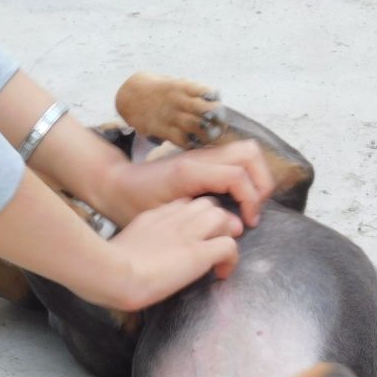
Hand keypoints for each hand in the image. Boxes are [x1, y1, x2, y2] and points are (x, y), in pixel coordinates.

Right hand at [98, 197, 242, 310]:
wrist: (111, 274)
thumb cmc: (107, 269)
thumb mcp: (120, 248)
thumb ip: (136, 246)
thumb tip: (136, 261)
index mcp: (153, 217)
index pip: (183, 204)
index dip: (194, 217)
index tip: (193, 235)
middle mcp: (173, 219)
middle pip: (207, 204)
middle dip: (216, 221)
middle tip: (213, 243)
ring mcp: (188, 234)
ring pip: (222, 217)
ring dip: (226, 235)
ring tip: (220, 257)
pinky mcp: (198, 252)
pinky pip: (230, 246)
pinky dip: (231, 260)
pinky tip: (220, 274)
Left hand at [100, 140, 275, 228]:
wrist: (115, 183)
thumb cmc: (132, 204)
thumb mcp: (161, 215)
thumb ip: (197, 220)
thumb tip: (234, 226)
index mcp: (189, 171)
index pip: (237, 176)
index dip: (251, 200)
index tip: (248, 224)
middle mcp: (200, 156)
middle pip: (249, 153)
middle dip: (261, 182)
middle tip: (254, 210)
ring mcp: (202, 154)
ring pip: (246, 151)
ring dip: (256, 176)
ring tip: (250, 203)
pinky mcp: (203, 158)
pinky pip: (236, 157)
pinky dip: (246, 174)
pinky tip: (237, 198)